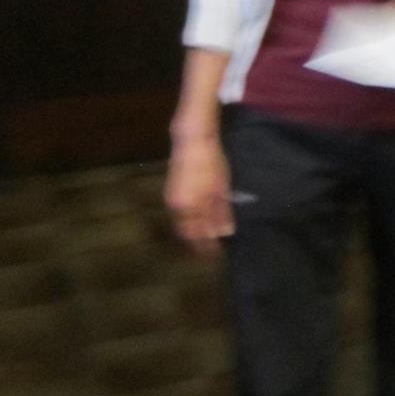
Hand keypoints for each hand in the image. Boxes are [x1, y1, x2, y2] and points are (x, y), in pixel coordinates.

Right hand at [165, 134, 234, 254]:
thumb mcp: (221, 188)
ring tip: (204, 237)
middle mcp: (178, 207)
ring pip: (181, 224)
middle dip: (197, 243)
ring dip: (191, 233)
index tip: (216, 255)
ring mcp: (172, 200)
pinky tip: (196, 220)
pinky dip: (187, 222)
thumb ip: (222, 211)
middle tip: (210, 250)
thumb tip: (224, 233)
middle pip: (186, 233)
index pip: (198, 236)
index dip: (207, 247)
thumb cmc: (211, 163)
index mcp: (191, 207)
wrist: (192, 140)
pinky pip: (177, 215)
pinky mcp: (170, 193)